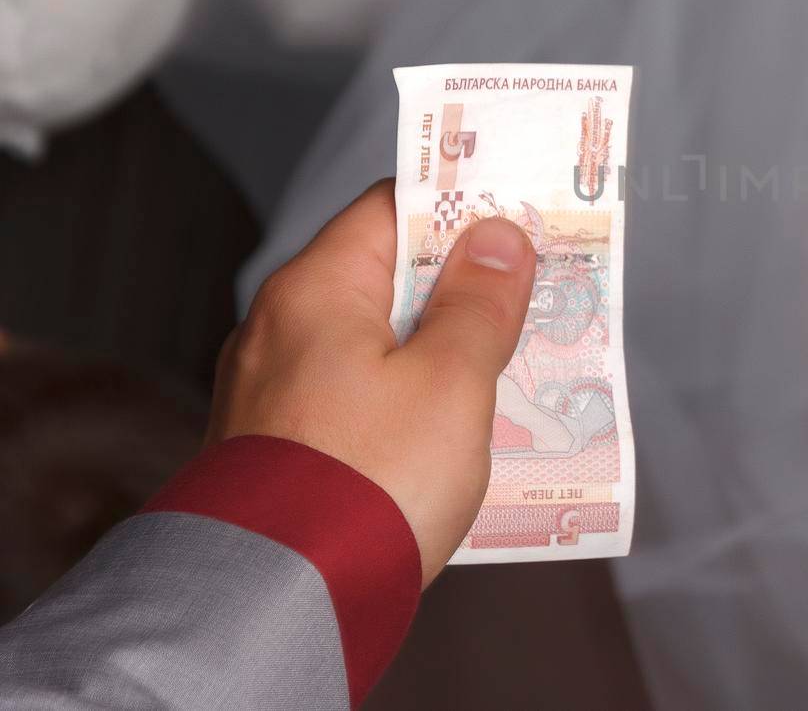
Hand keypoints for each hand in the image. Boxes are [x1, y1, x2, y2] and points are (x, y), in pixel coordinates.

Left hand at [208, 180, 535, 582]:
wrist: (280, 603)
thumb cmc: (368, 480)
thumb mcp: (451, 380)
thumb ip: (479, 303)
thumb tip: (495, 237)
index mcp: (315, 289)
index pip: (391, 208)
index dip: (460, 208)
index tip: (520, 219)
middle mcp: (278, 329)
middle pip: (384, 277)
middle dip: (461, 287)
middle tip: (532, 299)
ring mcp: (272, 392)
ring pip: (372, 343)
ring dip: (438, 350)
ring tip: (506, 369)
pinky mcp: (279, 449)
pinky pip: (354, 400)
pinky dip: (404, 401)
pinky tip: (449, 432)